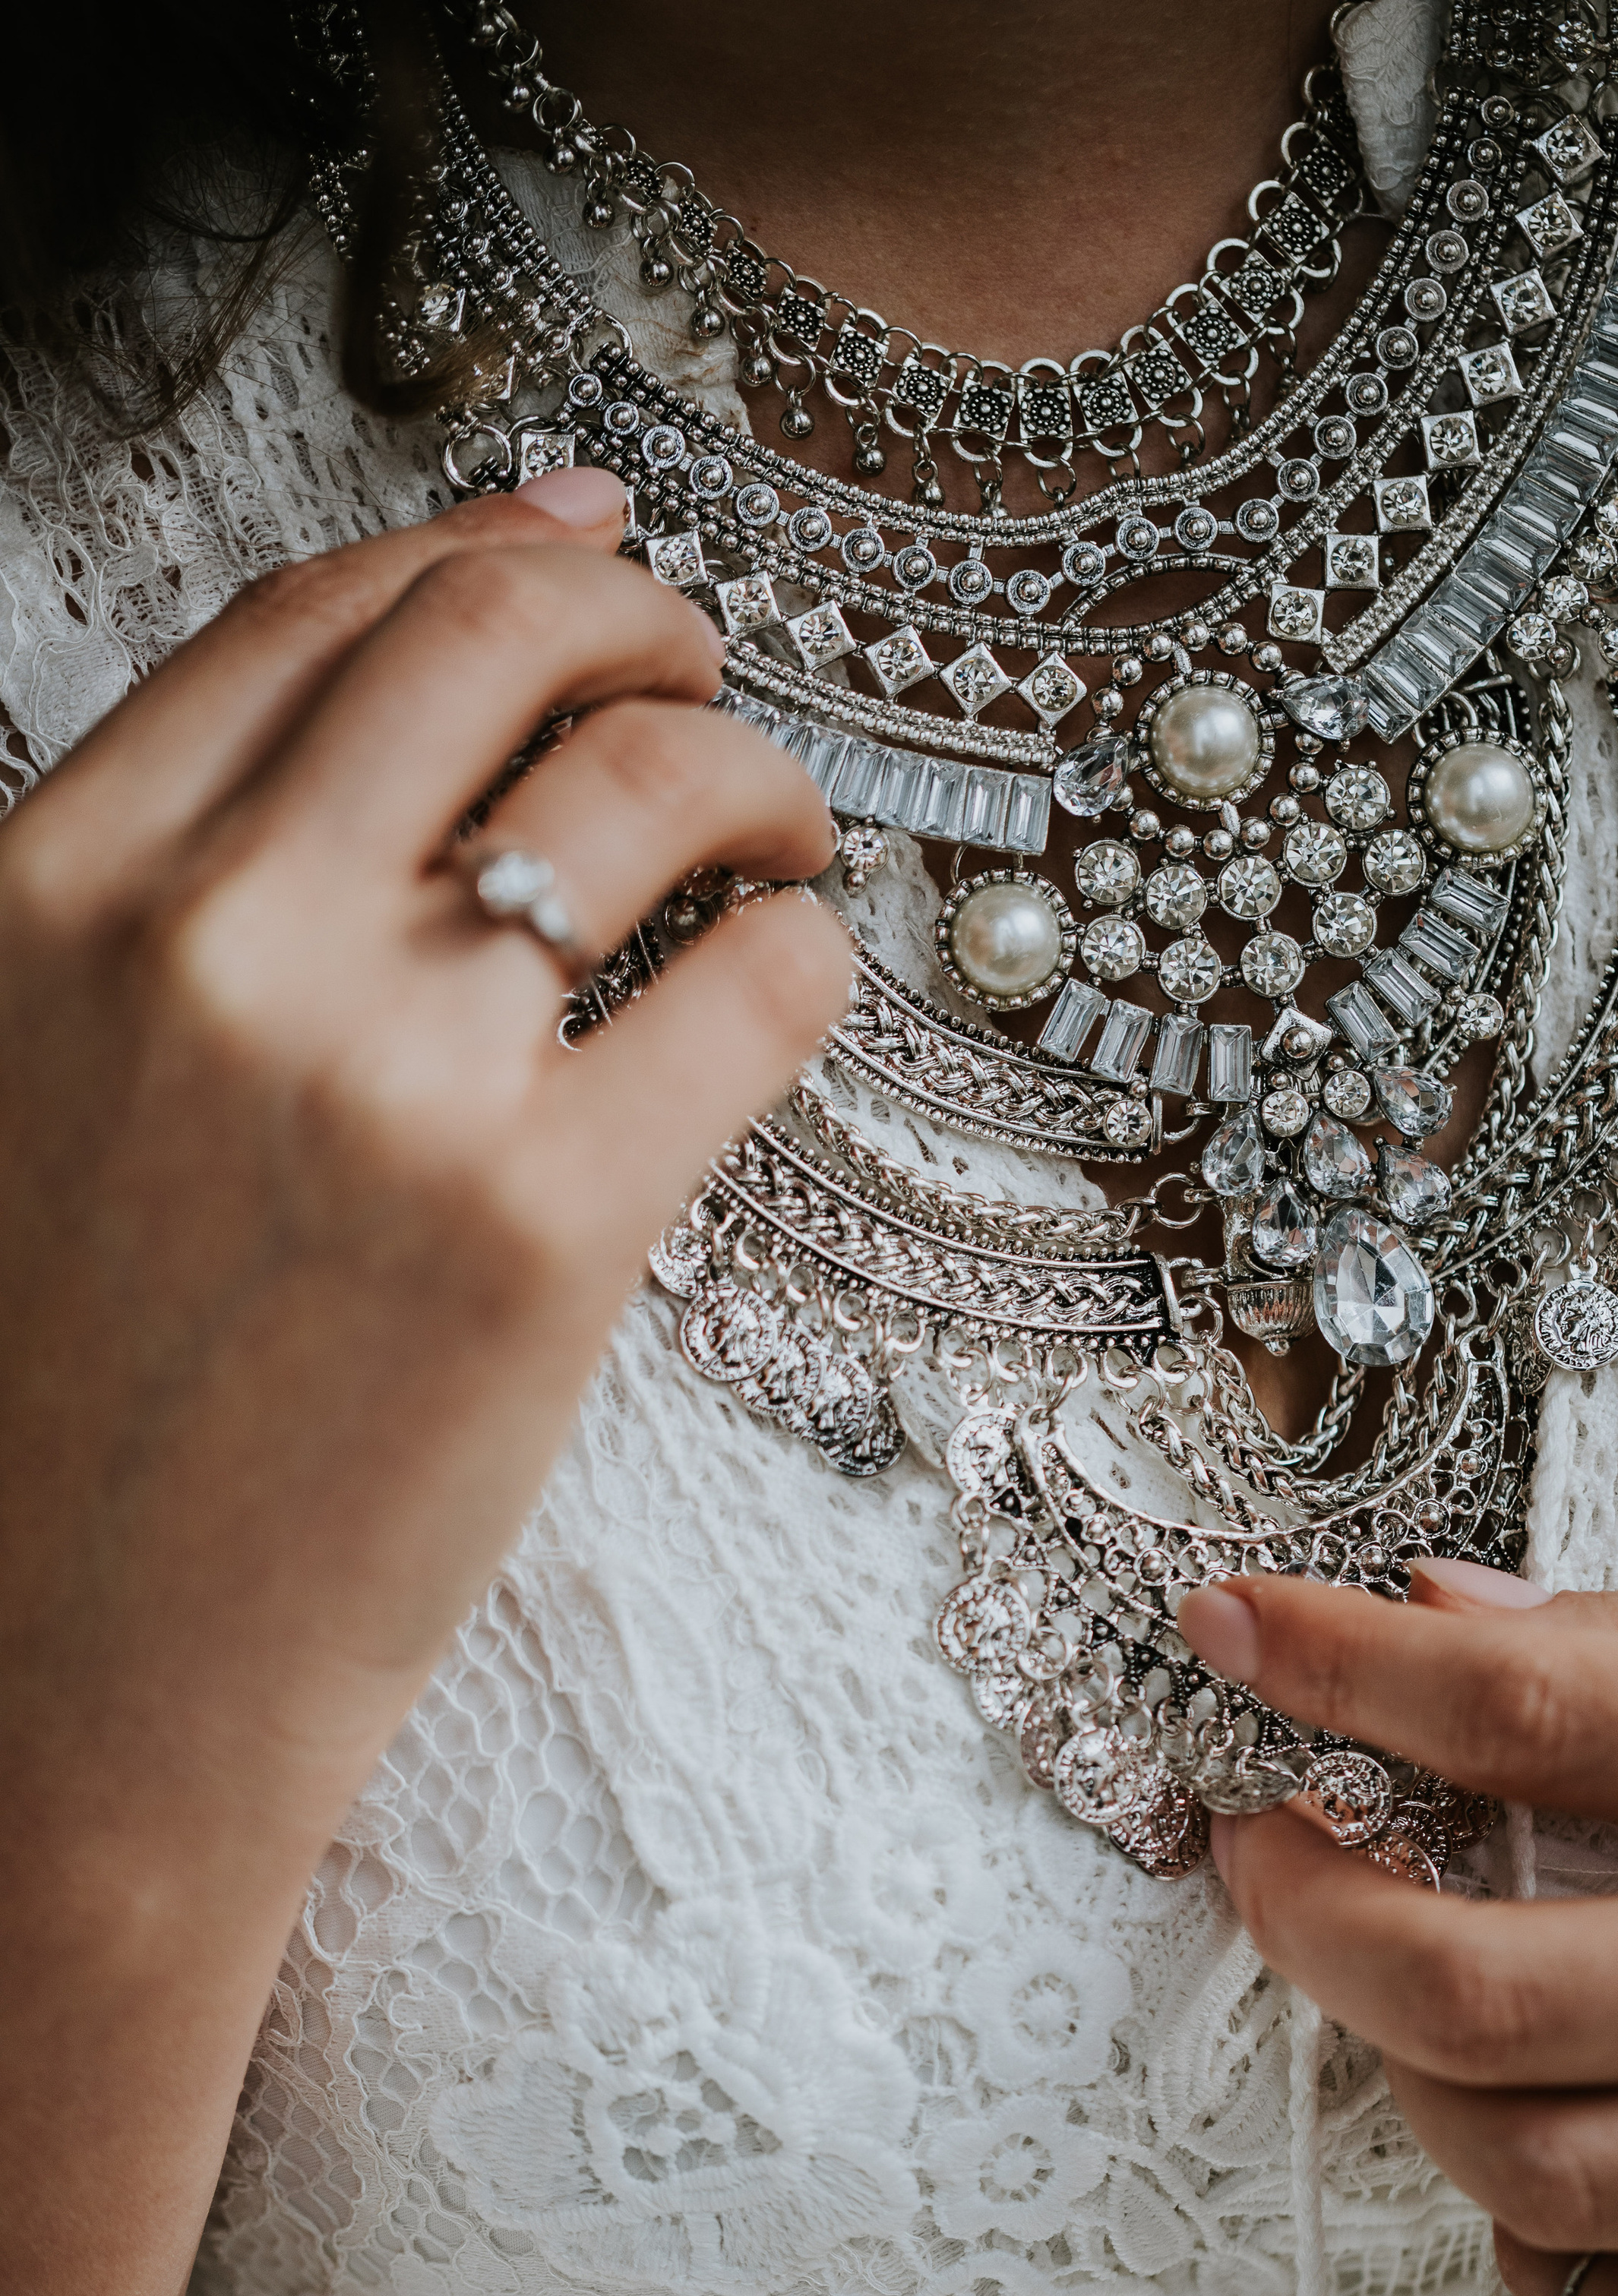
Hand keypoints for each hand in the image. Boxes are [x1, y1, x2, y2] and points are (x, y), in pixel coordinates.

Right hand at [0, 461, 847, 2295]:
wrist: (67, 1691)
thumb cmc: (62, 1404)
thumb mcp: (37, 1078)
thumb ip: (176, 897)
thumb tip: (393, 696)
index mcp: (60, 884)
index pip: (325, 616)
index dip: (491, 553)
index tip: (591, 553)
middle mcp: (220, 936)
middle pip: (501, 640)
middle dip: (646, 628)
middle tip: (705, 692)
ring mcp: (392, 1073)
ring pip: (653, 782)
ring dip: (760, 776)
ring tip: (781, 843)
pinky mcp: (550, 1223)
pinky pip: (759, 983)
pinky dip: (811, 949)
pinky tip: (797, 979)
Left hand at [1176, 1538, 1617, 2295]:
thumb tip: (1443, 1615)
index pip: (1532, 1713)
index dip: (1335, 1666)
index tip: (1232, 1625)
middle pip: (1490, 1987)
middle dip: (1309, 1911)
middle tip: (1269, 1838)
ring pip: (1545, 2172)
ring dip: (1407, 2081)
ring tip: (1403, 1988)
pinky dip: (1553, 2257)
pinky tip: (1543, 2151)